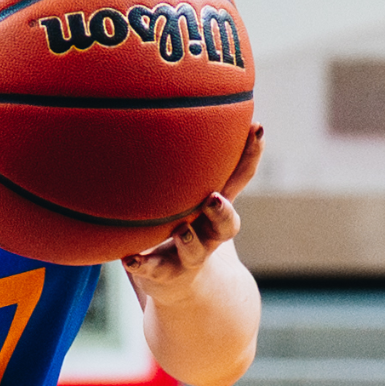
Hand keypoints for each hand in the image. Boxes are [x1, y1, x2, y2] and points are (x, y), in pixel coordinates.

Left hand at [122, 125, 263, 303]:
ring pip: (195, 251)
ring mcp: (189, 256)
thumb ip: (183, 159)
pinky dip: (142, 264)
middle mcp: (209, 234)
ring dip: (190, 241)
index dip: (251, 154)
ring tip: (181, 232)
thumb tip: (168, 101)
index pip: (239, 179)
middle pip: (226, 224)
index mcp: (217, 208)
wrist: (181, 284)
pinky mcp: (165, 274)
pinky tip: (128, 258)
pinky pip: (153, 270)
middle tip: (214, 197)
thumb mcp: (188, 192)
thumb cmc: (184, 224)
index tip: (257, 129)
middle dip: (223, 211)